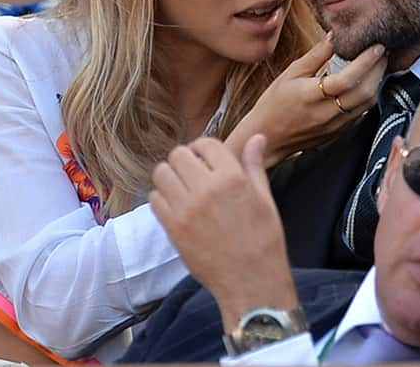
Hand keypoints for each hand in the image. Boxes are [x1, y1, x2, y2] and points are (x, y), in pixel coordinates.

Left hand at [150, 136, 299, 330]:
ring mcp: (186, 208)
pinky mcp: (173, 228)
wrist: (251, 281)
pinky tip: (176, 206)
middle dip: (185, 160)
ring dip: (170, 176)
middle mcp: (206, 188)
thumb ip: (255, 165)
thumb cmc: (263, 240)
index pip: (205, 144)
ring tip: (182, 188)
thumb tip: (257, 138)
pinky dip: (162, 198)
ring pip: (162, 173)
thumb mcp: (265, 199)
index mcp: (232, 177)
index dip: (204, 148)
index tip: (206, 158)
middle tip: (193, 173)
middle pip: (178, 155)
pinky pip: (154, 199)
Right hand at [228, 35, 386, 167]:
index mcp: (311, 96)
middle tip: (383, 51)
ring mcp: (336, 126)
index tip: (377, 46)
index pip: (347, 79)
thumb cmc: (275, 103)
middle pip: (364, 92)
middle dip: (378, 69)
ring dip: (377, 82)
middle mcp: (326, 113)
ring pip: (368, 103)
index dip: (366, 61)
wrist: (269, 137)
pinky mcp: (340, 132)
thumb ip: (316, 56)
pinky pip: (362, 111)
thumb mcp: (290, 74)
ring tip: (379, 63)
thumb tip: (335, 35)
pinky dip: (369, 94)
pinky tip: (367, 81)